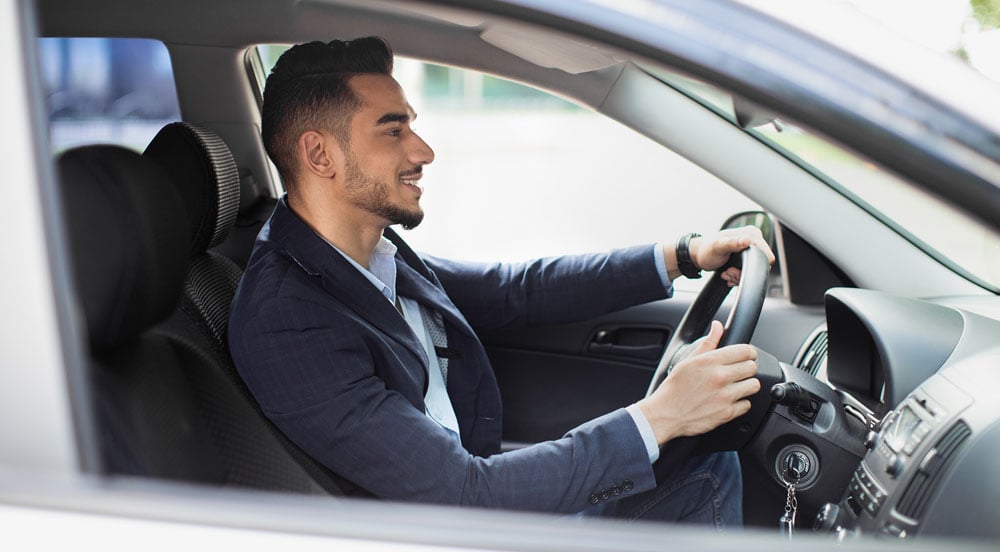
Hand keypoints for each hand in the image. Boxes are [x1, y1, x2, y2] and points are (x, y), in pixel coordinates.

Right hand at [636, 321, 760, 444]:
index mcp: (711, 361)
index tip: (748, 355)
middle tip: (739, 372)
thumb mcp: (688, 361)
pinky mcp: (727, 413)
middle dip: (747, 368)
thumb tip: (717, 326)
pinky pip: (747, 405)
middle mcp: (720, 377)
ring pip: (753, 385)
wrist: (666, 414)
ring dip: (746, 385)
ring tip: (736, 386)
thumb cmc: (674, 388)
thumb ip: (707, 343)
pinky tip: (729, 400)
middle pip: (752, 367)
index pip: (745, 350)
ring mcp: (725, 396)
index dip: (749, 352)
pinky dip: (740, 403)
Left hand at [688, 226, 774, 285]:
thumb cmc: (707, 250)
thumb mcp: (718, 247)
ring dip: (738, 277)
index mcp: (752, 234)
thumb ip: (732, 243)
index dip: (752, 266)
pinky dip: (738, 277)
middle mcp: (754, 240)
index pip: (766, 256)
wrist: (699, 255)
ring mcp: (751, 249)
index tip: (734, 268)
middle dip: (743, 273)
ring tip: (726, 273)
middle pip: (760, 265)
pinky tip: (727, 274)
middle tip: (728, 272)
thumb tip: (747, 240)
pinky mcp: (747, 258)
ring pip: (754, 271)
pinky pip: (749, 272)